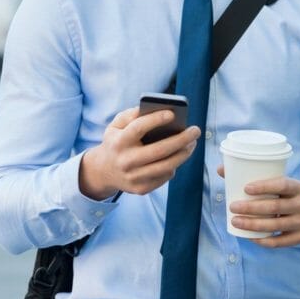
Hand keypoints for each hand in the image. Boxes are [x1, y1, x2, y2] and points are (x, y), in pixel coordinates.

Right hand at [79, 106, 199, 199]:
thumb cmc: (116, 142)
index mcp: (118, 142)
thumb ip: (131, 115)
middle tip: (195, 130)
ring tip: (192, 143)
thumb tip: (155, 109)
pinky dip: (174, 165)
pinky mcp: (141, 189)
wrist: (104, 171)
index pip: (138, 128)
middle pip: (160, 150)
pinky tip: (178, 156)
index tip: (172, 113)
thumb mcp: (116, 126)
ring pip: (167, 166)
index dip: (156, 119)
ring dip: (184, 154)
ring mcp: (133, 177)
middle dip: (181, 139)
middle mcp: (125, 161)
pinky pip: (165, 176)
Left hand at [217, 167, 299, 246]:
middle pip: (276, 207)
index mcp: (297, 186)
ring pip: (276, 225)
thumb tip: (220, 169)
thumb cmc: (280, 193)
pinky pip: (281, 241)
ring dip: (253, 225)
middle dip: (251, 208)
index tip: (245, 188)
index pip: (282, 185)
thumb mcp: (273, 182)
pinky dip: (264, 241)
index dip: (264, 187)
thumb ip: (248, 174)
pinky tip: (251, 237)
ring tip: (235, 221)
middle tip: (232, 207)